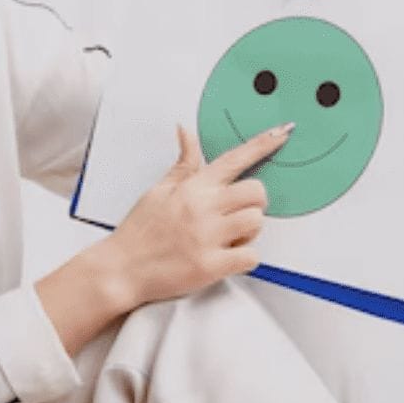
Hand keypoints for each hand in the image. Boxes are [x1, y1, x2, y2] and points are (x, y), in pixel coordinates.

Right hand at [94, 123, 290, 312]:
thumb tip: (186, 132)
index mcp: (192, 188)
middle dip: (253, 203)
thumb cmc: (139, 232)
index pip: (234, 158)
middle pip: (257, 192)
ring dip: (248, 232)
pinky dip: (243, 260)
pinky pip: (251, 256)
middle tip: (235, 215)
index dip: (263, 144)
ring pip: (257, 222)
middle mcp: (202, 208)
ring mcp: (207, 237)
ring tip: (226, 239)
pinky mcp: (211, 265)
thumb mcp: (158, 191)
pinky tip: (224, 259)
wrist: (120, 270)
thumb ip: (183, 164)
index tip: (283, 133)